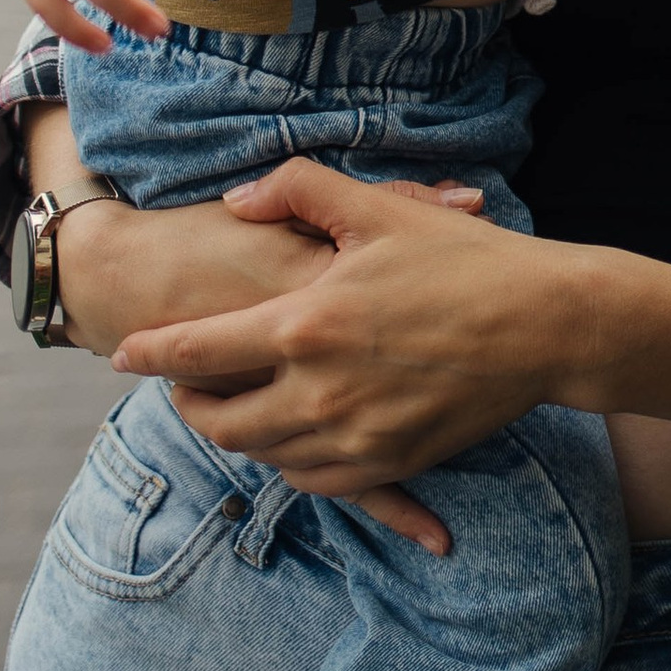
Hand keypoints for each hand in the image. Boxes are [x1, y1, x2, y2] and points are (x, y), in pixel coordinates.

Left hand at [33, 128, 479, 551]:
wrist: (547, 326)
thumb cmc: (465, 260)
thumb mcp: (379, 209)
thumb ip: (296, 190)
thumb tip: (237, 201)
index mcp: (304, 324)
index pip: (195, 351)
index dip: (149, 353)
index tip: (123, 352)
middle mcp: (318, 391)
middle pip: (217, 420)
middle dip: (186, 404)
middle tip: (182, 385)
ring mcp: (355, 436)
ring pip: (261, 454)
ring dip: (235, 433)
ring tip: (232, 408)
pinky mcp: (390, 462)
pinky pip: (314, 481)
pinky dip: (287, 462)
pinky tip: (291, 437)